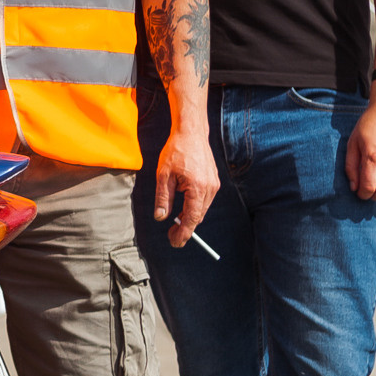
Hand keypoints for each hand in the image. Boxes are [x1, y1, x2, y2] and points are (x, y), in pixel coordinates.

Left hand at [150, 125, 218, 248]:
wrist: (191, 133)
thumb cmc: (176, 151)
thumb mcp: (163, 175)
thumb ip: (163, 198)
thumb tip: (161, 218)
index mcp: (197, 188)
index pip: (192, 218)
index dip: (184, 234)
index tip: (175, 243)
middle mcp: (210, 188)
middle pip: (198, 216)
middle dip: (186, 229)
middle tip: (171, 236)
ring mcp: (214, 184)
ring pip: (202, 209)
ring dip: (190, 218)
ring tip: (175, 224)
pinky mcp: (214, 181)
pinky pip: (205, 200)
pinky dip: (195, 207)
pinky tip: (184, 208)